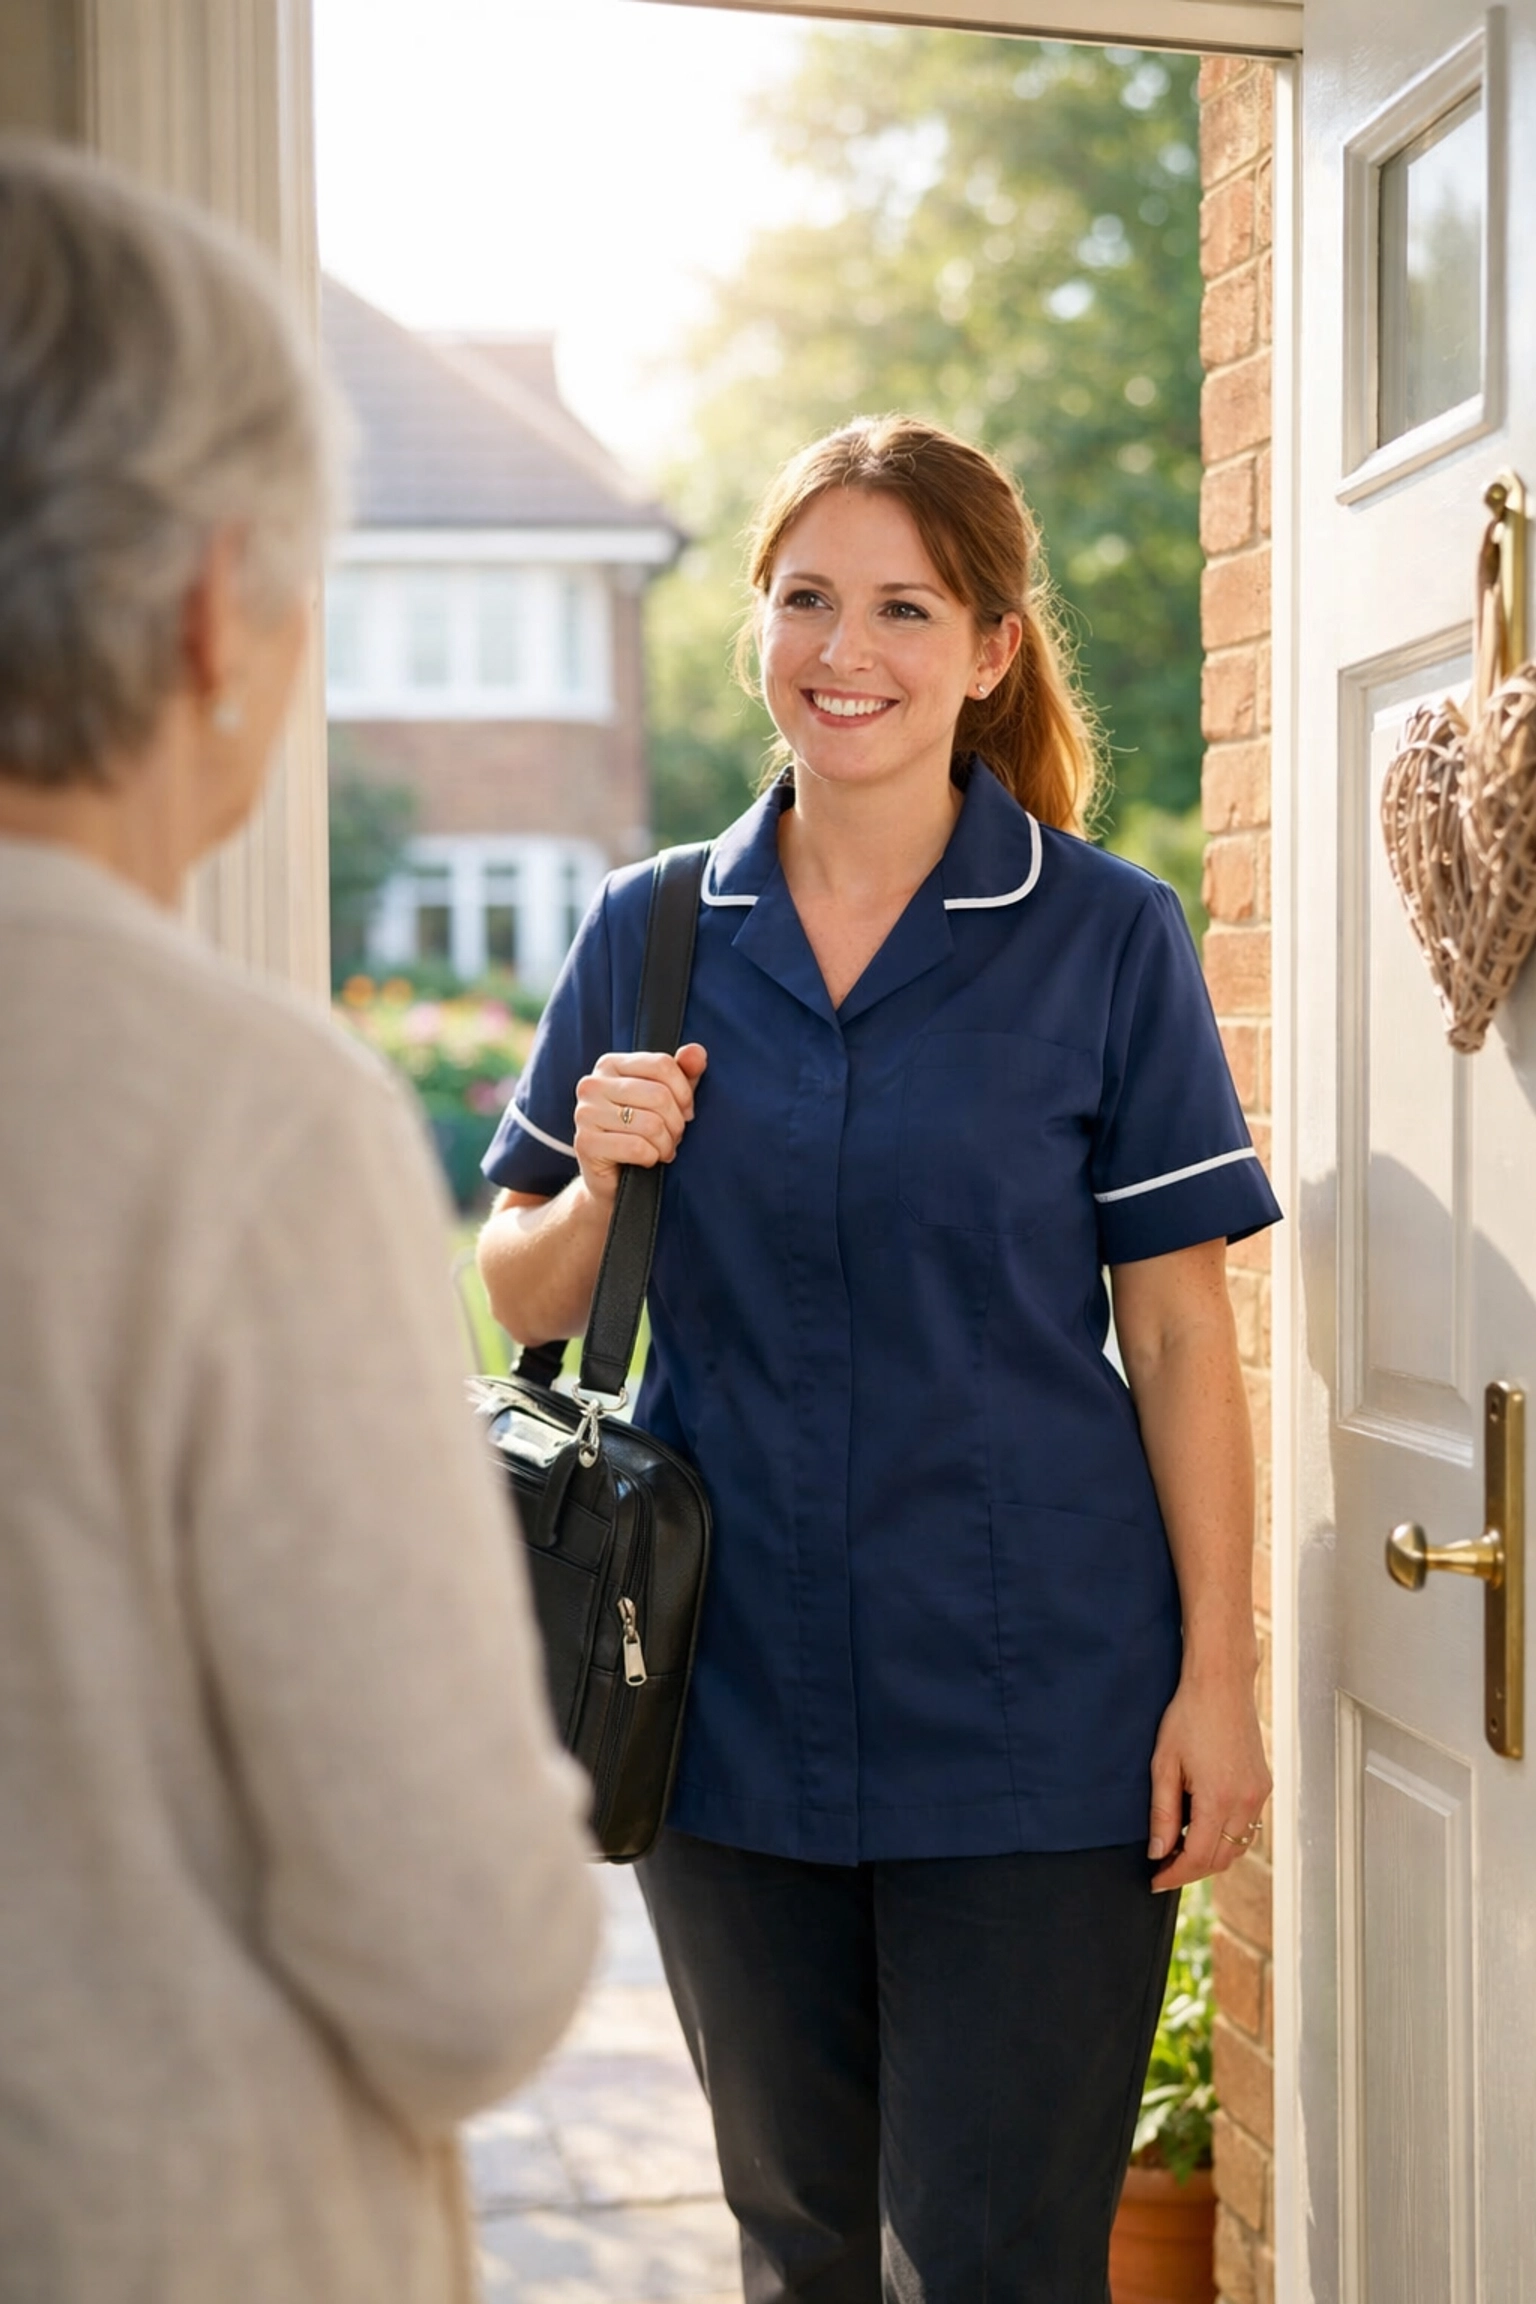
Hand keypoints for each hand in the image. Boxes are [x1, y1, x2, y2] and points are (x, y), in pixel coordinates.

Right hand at [573, 1044, 707, 1204]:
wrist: (612, 1181)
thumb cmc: (641, 1134)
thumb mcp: (667, 1099)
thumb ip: (684, 1073)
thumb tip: (697, 1052)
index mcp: (610, 1064)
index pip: (661, 1064)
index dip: (684, 1092)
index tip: (685, 1111)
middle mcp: (592, 1084)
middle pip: (659, 1095)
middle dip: (676, 1122)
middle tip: (674, 1136)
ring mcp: (584, 1113)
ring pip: (651, 1124)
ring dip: (666, 1144)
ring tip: (662, 1149)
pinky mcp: (585, 1143)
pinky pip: (637, 1148)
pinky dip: (652, 1158)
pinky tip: (648, 1160)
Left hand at [1146, 1667, 1270, 1891]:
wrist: (1221, 1684)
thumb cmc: (1188, 1716)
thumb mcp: (1163, 1764)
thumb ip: (1161, 1813)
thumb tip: (1158, 1852)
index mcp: (1218, 1798)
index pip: (1198, 1857)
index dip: (1174, 1875)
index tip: (1154, 1880)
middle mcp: (1246, 1801)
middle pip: (1220, 1858)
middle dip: (1191, 1870)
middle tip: (1163, 1867)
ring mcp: (1260, 1794)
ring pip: (1237, 1846)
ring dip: (1211, 1856)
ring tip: (1180, 1849)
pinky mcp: (1264, 1785)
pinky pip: (1248, 1826)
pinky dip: (1226, 1836)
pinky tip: (1202, 1826)